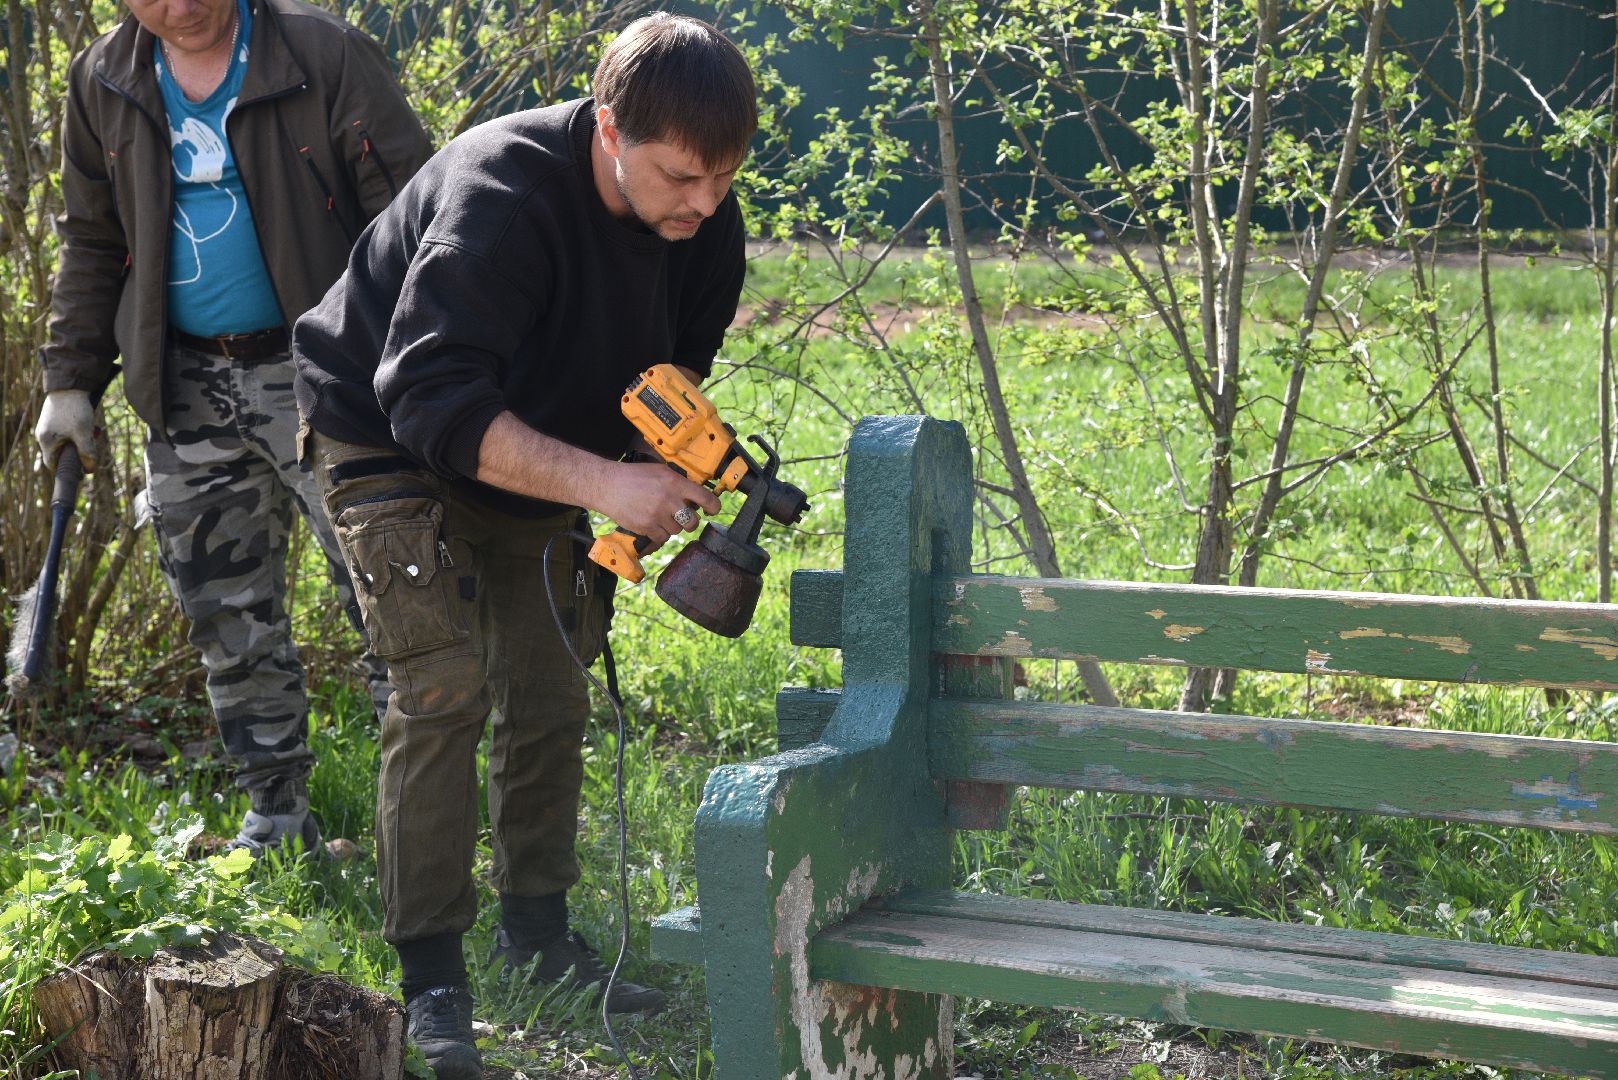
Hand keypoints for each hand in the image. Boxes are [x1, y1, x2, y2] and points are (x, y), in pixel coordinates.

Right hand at [34, 389, 96, 471]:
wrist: (69, 384)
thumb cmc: (74, 409)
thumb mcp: (83, 433)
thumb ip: (87, 453)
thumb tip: (90, 470)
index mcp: (45, 441)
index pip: (53, 464)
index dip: (68, 470)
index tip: (83, 472)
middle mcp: (43, 435)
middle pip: (62, 453)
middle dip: (79, 452)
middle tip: (93, 444)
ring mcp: (48, 426)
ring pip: (67, 441)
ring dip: (83, 440)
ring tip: (94, 431)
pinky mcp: (55, 419)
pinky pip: (68, 432)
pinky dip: (80, 431)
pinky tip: (91, 424)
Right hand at [594, 462, 719, 549]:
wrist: (607, 485)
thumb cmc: (632, 476)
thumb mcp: (660, 471)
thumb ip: (678, 482)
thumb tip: (695, 493)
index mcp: (675, 483)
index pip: (705, 498)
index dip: (713, 507)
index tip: (712, 509)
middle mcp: (668, 499)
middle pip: (693, 521)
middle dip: (690, 521)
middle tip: (683, 516)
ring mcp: (657, 515)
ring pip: (677, 531)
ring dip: (672, 526)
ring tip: (661, 516)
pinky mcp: (646, 526)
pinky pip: (662, 538)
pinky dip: (659, 534)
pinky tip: (653, 524)